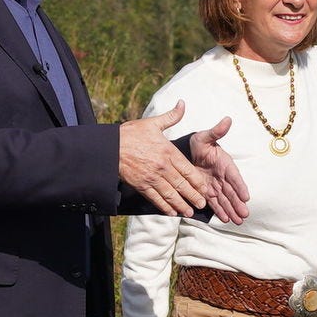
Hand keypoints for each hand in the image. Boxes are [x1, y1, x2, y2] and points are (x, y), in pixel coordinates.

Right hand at [119, 100, 220, 218]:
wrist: (110, 147)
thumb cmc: (132, 133)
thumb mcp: (153, 123)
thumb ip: (171, 117)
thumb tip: (183, 104)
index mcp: (167, 151)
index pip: (187, 170)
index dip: (197, 181)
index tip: (205, 189)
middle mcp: (162, 167)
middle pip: (181, 185)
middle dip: (193, 196)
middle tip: (201, 205)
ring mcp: (151, 177)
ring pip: (170, 194)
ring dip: (181, 204)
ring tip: (189, 212)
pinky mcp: (141, 185)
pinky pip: (155, 198)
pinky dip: (164, 206)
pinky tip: (171, 212)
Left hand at [183, 113, 250, 222]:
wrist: (189, 151)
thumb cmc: (199, 144)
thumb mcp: (206, 137)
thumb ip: (216, 132)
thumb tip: (227, 120)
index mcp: (225, 164)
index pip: (234, 177)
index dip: (240, 186)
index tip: (246, 197)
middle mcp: (223, 177)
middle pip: (232, 192)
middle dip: (238, 204)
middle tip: (245, 215)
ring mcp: (216, 185)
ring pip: (225, 200)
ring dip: (232, 210)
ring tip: (238, 221)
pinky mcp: (208, 192)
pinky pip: (215, 203)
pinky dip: (220, 211)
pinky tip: (226, 220)